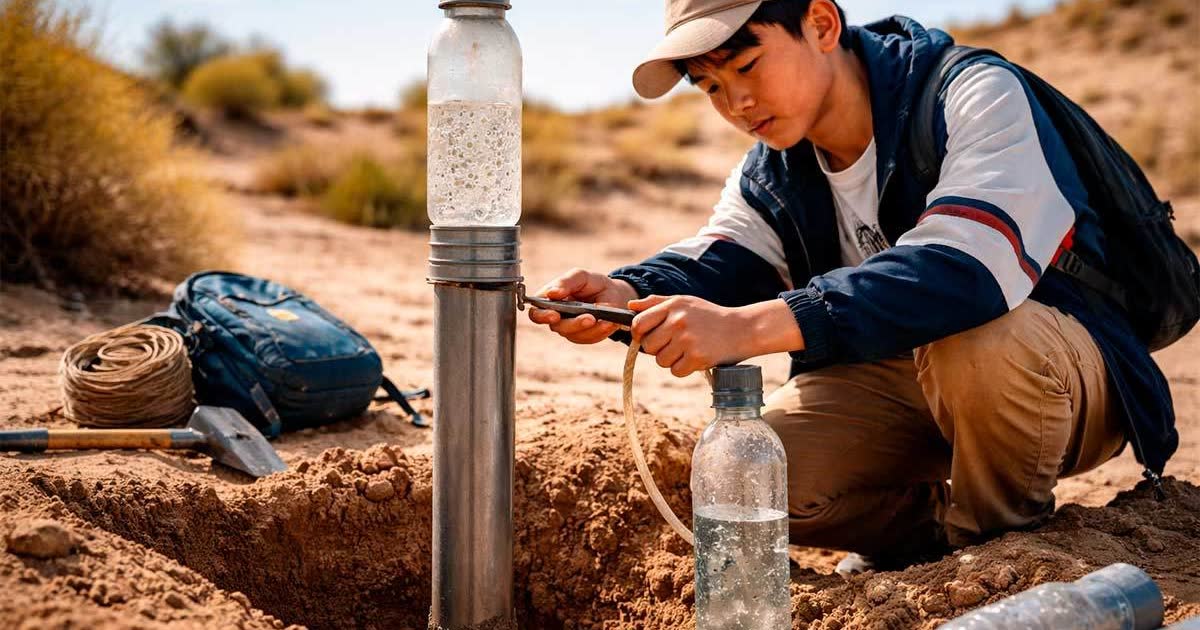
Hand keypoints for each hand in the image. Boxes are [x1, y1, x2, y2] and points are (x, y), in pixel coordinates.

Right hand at [527, 268, 638, 343]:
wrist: (613, 294)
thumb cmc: (592, 283)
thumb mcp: (580, 276)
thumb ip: (565, 282)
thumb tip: (552, 293)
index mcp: (549, 301)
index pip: (536, 313)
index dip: (541, 316)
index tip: (554, 314)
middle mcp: (557, 317)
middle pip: (555, 327)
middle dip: (572, 324)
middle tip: (588, 318)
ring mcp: (570, 328)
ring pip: (573, 334)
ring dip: (588, 328)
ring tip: (602, 319)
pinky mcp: (584, 336)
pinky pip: (588, 338)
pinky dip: (600, 331)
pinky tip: (608, 323)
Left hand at [628, 295, 748, 376]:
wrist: (742, 328)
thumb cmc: (709, 316)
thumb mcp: (684, 302)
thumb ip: (656, 303)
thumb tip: (630, 306)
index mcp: (673, 306)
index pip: (639, 323)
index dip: (638, 334)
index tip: (647, 337)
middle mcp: (678, 321)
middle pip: (648, 346)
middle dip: (657, 349)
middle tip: (674, 344)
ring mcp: (688, 340)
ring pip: (661, 361)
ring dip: (672, 360)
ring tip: (688, 349)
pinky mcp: (697, 357)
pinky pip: (676, 371)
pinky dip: (684, 369)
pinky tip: (695, 358)